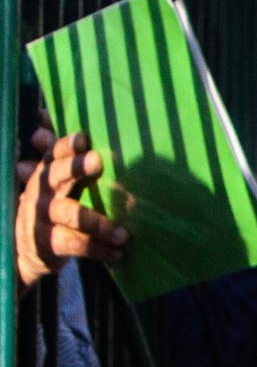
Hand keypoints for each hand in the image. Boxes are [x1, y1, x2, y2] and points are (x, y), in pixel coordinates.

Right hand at [15, 125, 126, 290]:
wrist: (23, 251)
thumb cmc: (50, 206)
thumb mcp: (53, 181)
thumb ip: (59, 154)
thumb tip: (47, 115)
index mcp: (45, 174)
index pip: (53, 155)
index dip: (65, 146)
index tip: (82, 138)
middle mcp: (40, 193)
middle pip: (55, 176)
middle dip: (75, 167)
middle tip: (98, 160)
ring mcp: (41, 219)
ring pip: (70, 214)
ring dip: (99, 222)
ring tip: (124, 232)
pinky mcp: (48, 244)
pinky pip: (76, 245)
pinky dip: (100, 249)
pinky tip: (119, 251)